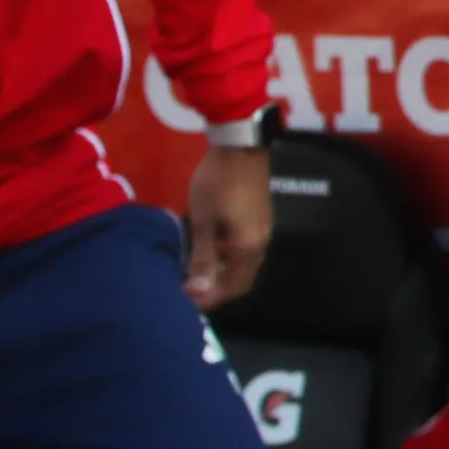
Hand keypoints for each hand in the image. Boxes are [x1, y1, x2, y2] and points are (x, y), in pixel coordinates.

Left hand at [184, 141, 273, 306]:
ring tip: (197, 273)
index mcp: (247, 248)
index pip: (232, 287)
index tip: (186, 301)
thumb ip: (202, 256)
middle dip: (217, 289)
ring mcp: (262, 231)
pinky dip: (227, 259)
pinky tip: (209, 251)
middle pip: (241, 279)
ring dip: (222, 274)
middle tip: (191, 290)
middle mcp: (260, 244)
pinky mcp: (259, 219)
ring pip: (243, 265)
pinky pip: (245, 250)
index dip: (210, 298)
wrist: (240, 147)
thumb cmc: (217, 184)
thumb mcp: (203, 220)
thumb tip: (198, 289)